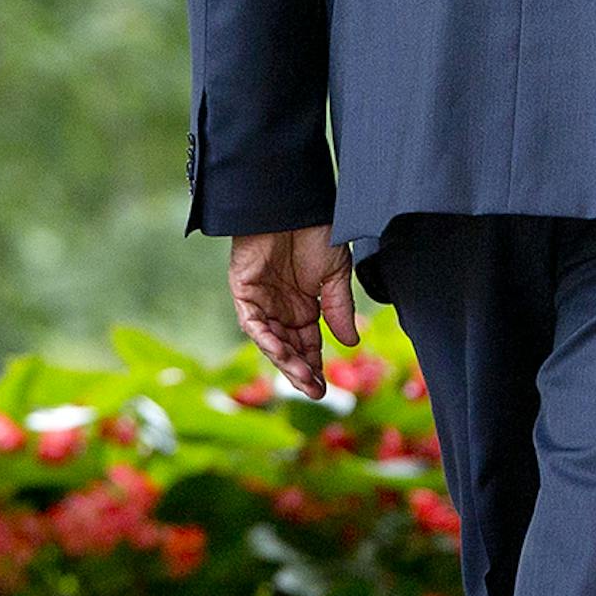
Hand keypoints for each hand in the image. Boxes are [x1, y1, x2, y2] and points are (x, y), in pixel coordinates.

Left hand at [229, 226, 358, 398]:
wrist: (293, 204)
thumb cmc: (316, 231)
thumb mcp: (336, 274)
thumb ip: (340, 309)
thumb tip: (351, 342)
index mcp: (304, 306)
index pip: (308, 344)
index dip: (315, 365)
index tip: (324, 387)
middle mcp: (281, 308)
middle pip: (289, 348)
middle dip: (300, 371)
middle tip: (315, 390)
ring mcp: (261, 301)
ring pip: (270, 341)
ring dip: (285, 360)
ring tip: (302, 376)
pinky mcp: (244, 291)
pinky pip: (252, 323)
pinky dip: (266, 338)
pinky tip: (282, 352)